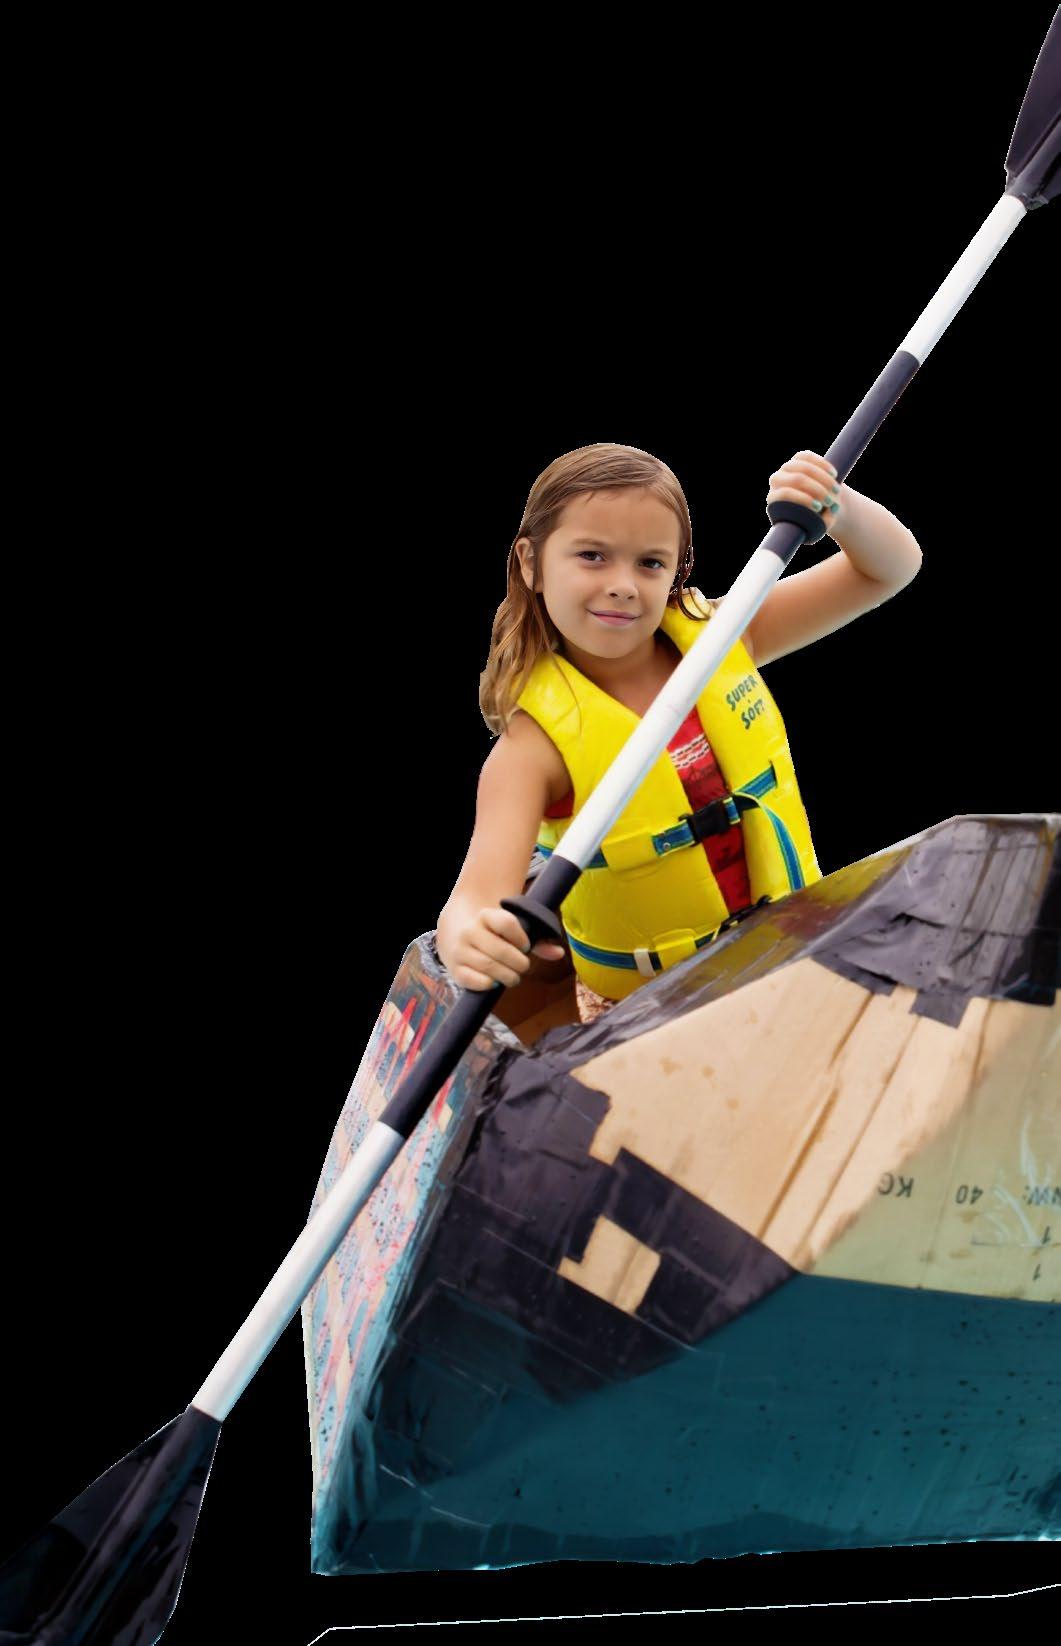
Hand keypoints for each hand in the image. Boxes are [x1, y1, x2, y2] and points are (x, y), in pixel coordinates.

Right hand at [445, 904, 566, 991]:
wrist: (456, 935)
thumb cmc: (493, 935)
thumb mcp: (512, 931)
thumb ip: (537, 941)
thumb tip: (559, 953)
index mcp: (486, 916)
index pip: (506, 923)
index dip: (521, 938)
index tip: (526, 946)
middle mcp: (470, 931)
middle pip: (500, 950)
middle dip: (518, 963)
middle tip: (523, 967)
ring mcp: (460, 950)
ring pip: (489, 967)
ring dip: (507, 976)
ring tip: (512, 976)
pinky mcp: (455, 969)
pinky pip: (474, 980)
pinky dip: (489, 984)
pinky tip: (495, 981)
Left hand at [767, 450, 843, 531]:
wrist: (820, 503)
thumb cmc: (815, 519)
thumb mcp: (816, 526)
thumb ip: (819, 523)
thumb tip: (825, 514)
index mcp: (774, 498)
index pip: (784, 494)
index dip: (802, 499)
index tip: (818, 507)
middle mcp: (777, 480)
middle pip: (797, 479)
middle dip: (817, 489)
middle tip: (830, 501)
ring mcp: (787, 467)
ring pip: (805, 467)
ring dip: (824, 479)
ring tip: (837, 491)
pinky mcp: (799, 458)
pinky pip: (810, 457)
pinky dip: (823, 465)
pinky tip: (834, 475)